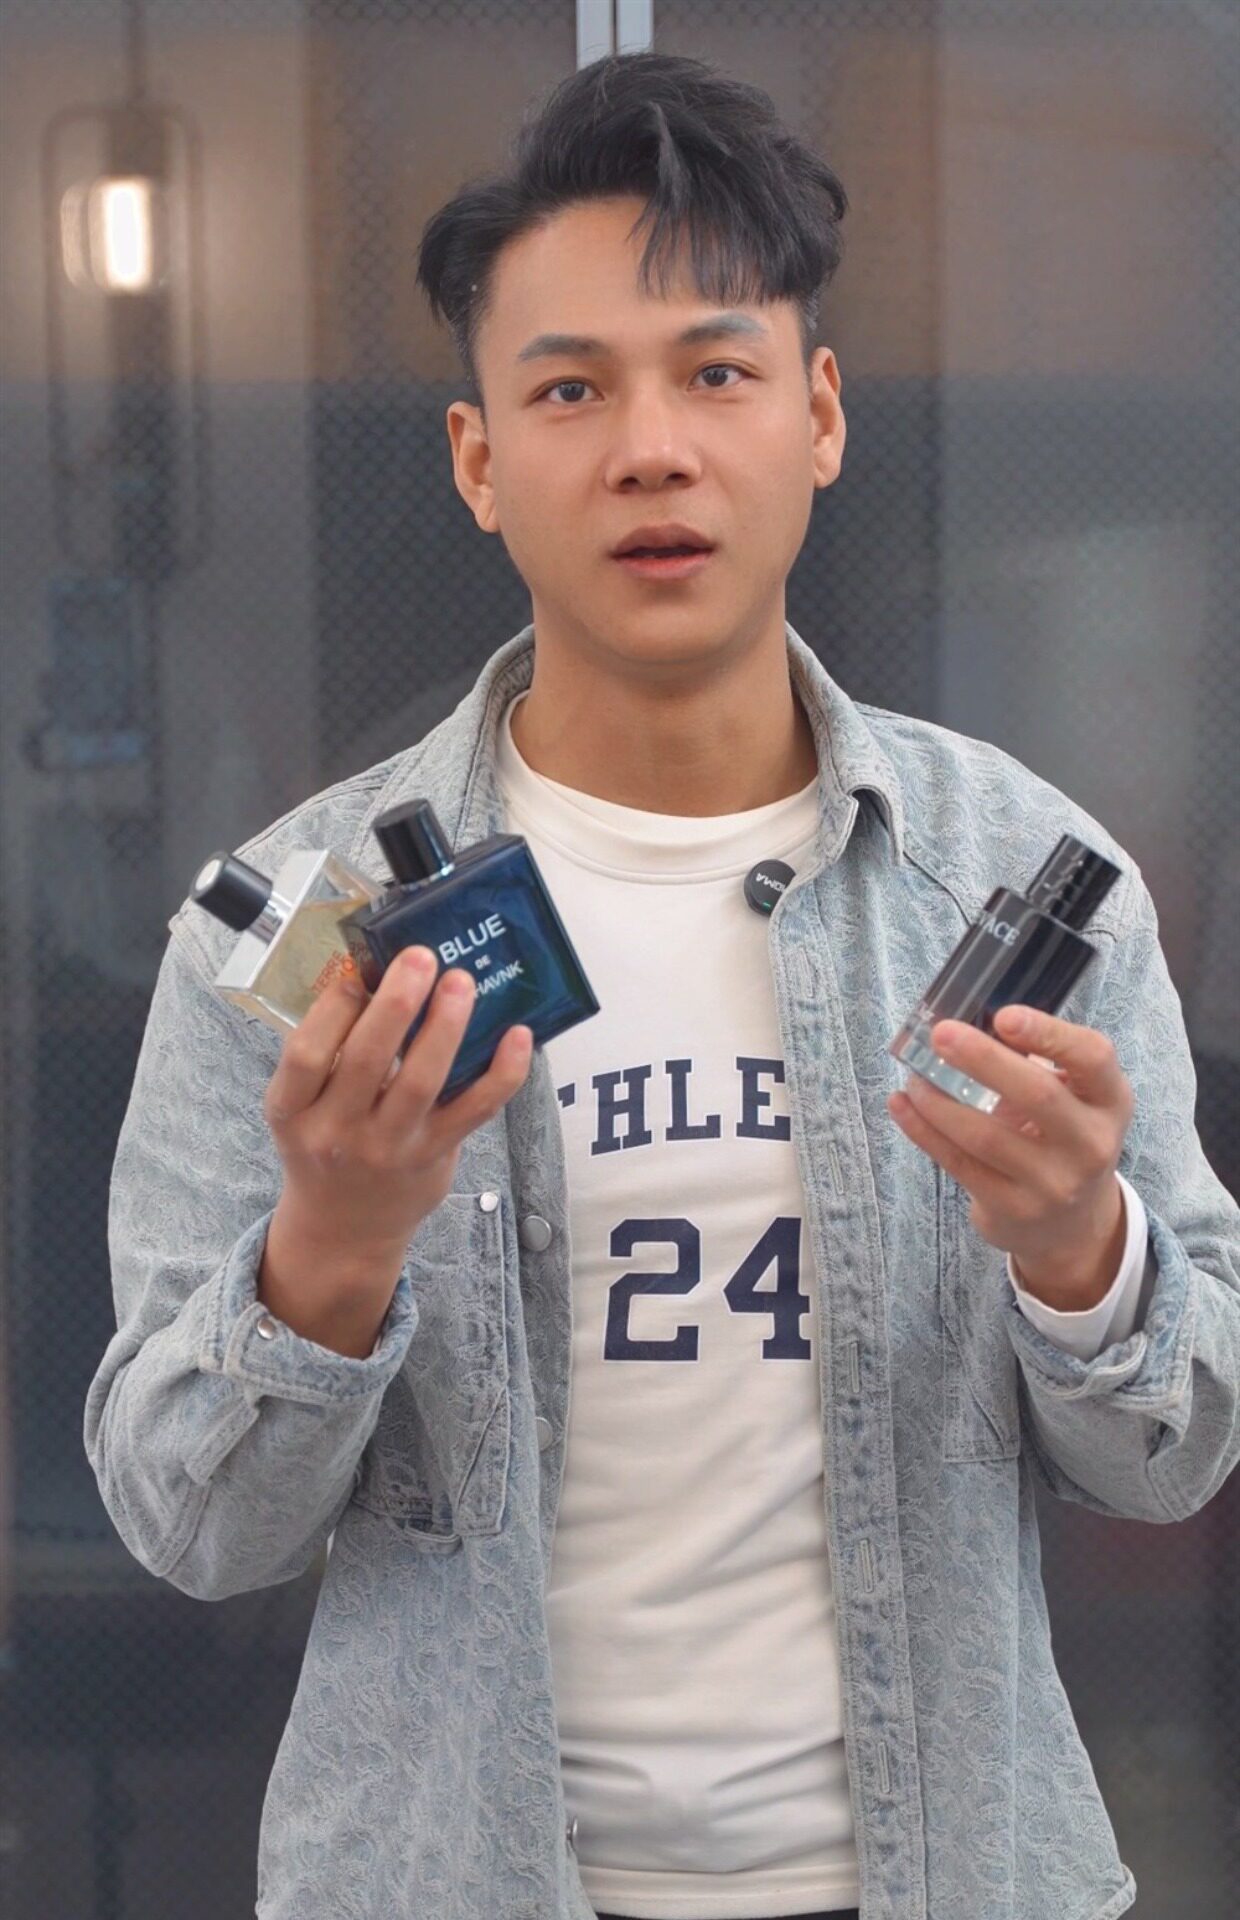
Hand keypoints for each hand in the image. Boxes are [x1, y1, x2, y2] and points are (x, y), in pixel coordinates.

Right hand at [263, 946, 533, 1263]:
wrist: (343, 1229)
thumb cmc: (326, 1146)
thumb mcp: (306, 1106)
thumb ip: (333, 1053)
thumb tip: (382, 975)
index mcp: (292, 1111)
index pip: (306, 1055)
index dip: (332, 1009)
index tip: (359, 972)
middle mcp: (336, 1132)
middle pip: (365, 1060)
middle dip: (395, 1002)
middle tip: (420, 957)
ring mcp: (388, 1148)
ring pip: (420, 1082)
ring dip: (444, 1027)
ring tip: (461, 982)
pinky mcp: (433, 1155)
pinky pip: (474, 1110)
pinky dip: (502, 1073)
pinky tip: (518, 1036)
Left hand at [887, 1005, 1133, 1310]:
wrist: (1071, 1223)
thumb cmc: (1061, 1136)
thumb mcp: (1073, 1099)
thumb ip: (1036, 1061)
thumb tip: (966, 1021)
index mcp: (1109, 1100)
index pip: (1093, 1058)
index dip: (1050, 1034)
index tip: (1004, 1015)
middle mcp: (1091, 1143)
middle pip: (1038, 1095)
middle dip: (983, 1060)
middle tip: (941, 1034)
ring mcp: (1054, 1183)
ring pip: (987, 1136)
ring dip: (939, 1101)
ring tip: (914, 1076)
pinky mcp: (1014, 1208)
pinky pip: (960, 1164)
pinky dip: (924, 1131)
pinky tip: (902, 1106)